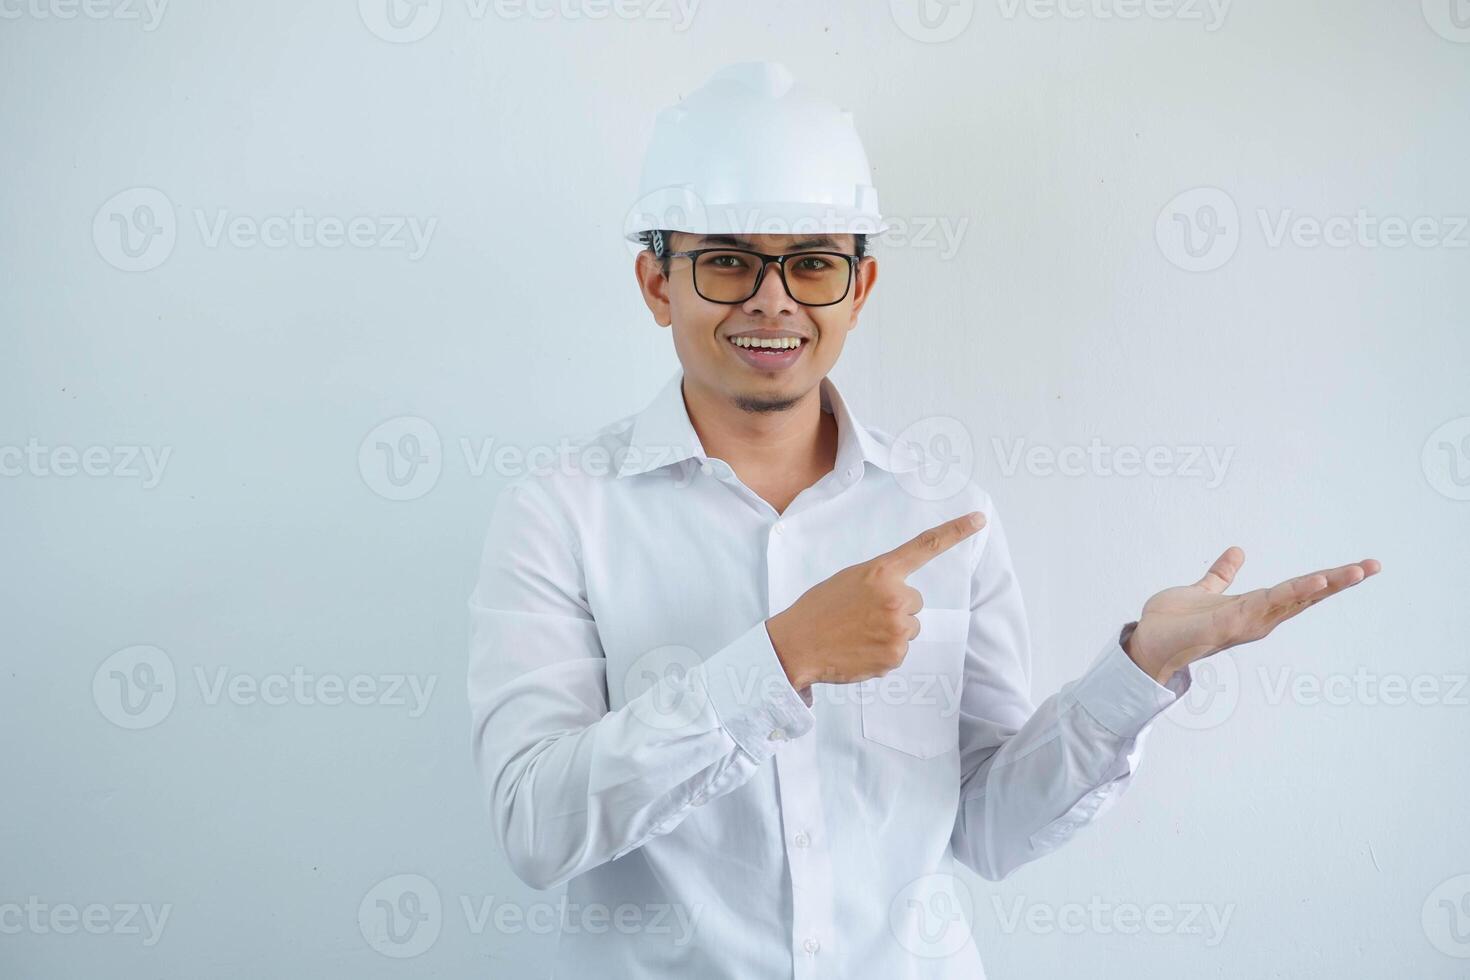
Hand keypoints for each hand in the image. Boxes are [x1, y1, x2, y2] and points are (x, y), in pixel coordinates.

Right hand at [765, 511, 985, 690]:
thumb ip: (880, 581)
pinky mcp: (896, 655)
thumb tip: (904, 598)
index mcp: (881, 572)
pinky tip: (860, 649)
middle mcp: (895, 597)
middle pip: (915, 602)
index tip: (979, 519)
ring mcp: (898, 628)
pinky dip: (884, 652)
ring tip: (859, 633)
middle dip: (895, 609)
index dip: (955, 531)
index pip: (925, 547)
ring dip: (891, 631)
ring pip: (910, 628)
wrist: (797, 645)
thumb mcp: (849, 580)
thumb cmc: (820, 610)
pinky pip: (901, 651)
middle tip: (863, 615)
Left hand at [1124, 546, 1381, 683]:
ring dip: (1320, 585)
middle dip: (1339, 581)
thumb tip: (1237, 551)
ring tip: (1350, 572)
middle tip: (1373, 566)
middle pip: (1306, 595)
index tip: (1362, 566)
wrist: (1146, 644)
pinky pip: (1261, 605)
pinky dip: (1286, 595)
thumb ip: (1221, 575)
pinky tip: (1309, 583)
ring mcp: (1244, 622)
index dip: (1329, 578)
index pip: (1299, 590)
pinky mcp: (1226, 624)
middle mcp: (1257, 617)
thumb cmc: (1174, 623)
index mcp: (1255, 607)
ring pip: (1290, 599)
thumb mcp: (1203, 591)